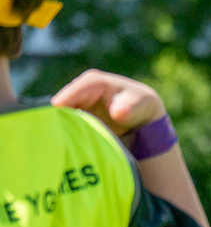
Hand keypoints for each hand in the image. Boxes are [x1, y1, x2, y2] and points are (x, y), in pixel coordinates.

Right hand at [51, 69, 165, 136]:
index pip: (75, 91)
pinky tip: (64, 145)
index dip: (64, 103)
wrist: (141, 115)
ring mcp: (76, 102)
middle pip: (63, 104)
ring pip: (61, 115)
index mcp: (94, 82)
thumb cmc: (140, 106)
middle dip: (57, 117)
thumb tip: (119, 112)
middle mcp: (80, 90)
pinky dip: (64, 132)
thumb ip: (128, 108)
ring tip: (57, 142)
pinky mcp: (75, 115)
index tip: (54, 115)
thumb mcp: (138, 105)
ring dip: (59, 127)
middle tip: (53, 135)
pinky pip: (65, 123)